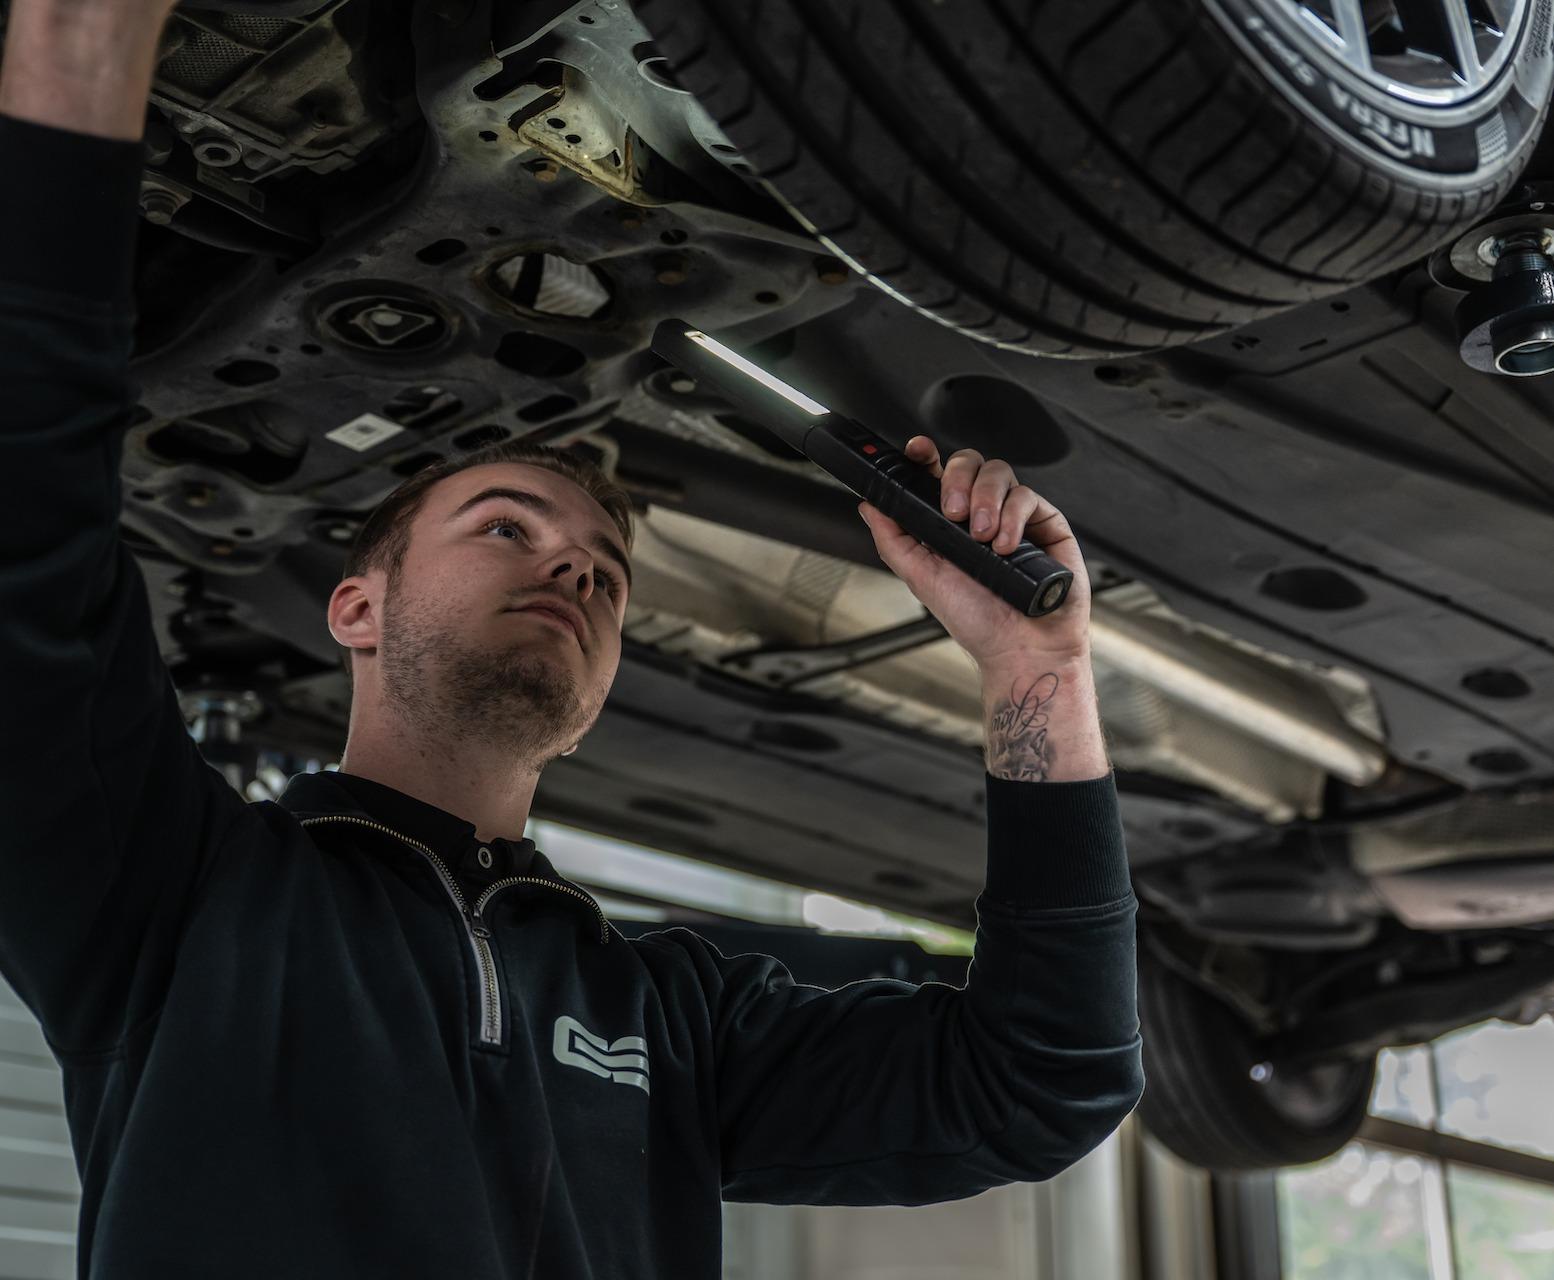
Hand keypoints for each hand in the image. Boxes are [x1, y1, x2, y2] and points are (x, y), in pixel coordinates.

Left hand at [857, 435, 1092, 666]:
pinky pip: (1028, 496)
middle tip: (954, 513)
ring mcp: (1013, 515)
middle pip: (968, 462)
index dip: (924, 455)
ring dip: (986, 499)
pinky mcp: (1045, 523)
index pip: (935, 474)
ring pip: (998, 471)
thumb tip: (869, 504)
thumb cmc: (977, 621)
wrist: (1021, 648)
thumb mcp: (921, 578)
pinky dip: (1013, 517)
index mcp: (948, 522)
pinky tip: (1005, 547)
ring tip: (982, 538)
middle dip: (957, 479)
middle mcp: (981, 513)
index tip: (916, 451)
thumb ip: (893, 539)